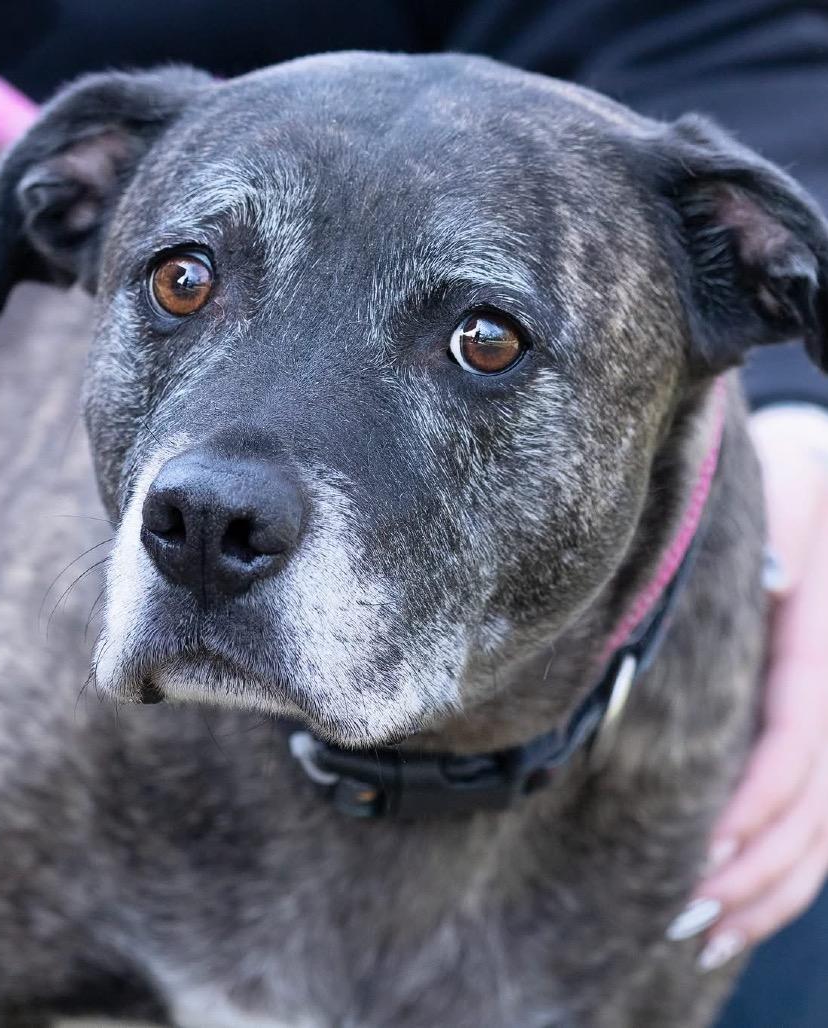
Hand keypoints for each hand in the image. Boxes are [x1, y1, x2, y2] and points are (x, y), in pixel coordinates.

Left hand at [667, 404, 827, 970]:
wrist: (820, 472)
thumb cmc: (791, 485)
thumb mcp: (785, 508)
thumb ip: (782, 551)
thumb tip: (776, 586)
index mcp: (816, 655)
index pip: (794, 752)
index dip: (751, 810)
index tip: (702, 857)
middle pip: (811, 810)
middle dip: (750, 873)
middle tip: (684, 919)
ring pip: (822, 827)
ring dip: (768, 888)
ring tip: (706, 933)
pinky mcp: (817, 715)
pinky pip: (820, 808)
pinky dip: (787, 863)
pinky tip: (744, 897)